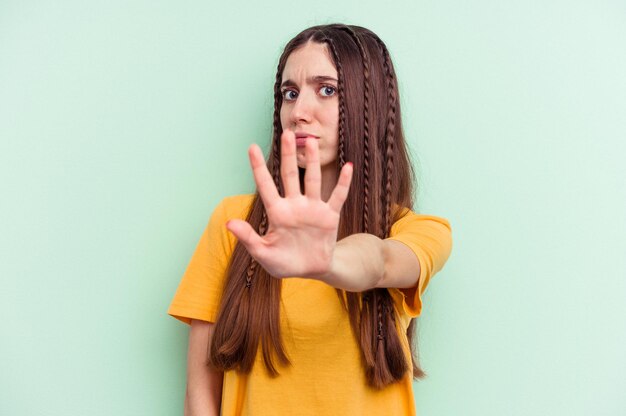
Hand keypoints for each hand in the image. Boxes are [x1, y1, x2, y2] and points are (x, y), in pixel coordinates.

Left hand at [226, 129, 352, 278]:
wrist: (312, 270)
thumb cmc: (284, 262)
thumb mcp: (263, 253)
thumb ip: (248, 238)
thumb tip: (228, 223)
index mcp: (277, 213)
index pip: (266, 186)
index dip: (258, 167)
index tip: (252, 147)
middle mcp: (295, 206)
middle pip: (290, 175)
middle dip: (288, 155)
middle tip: (287, 134)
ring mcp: (313, 209)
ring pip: (313, 180)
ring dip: (313, 162)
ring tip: (311, 142)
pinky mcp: (329, 216)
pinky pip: (337, 196)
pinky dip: (343, 183)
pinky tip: (348, 167)